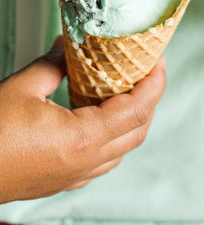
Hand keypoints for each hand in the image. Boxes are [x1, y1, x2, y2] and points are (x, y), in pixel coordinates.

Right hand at [0, 36, 165, 203]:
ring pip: (124, 148)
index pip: (138, 109)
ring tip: (127, 93)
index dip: (155, 83)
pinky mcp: (65, 180)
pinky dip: (114, 138)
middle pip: (139, 129)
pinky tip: (102, 122)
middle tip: (147, 74)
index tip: (158, 64)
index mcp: (82, 138)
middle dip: (150, 99)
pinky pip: (105, 161)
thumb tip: (68, 49)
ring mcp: (76, 175)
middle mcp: (86, 161)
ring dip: (133, 120)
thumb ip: (53, 65)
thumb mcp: (19, 89)